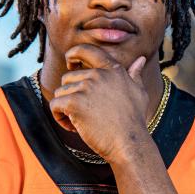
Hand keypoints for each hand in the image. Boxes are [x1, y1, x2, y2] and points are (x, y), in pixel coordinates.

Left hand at [49, 44, 151, 161]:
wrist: (129, 143)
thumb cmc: (135, 121)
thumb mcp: (139, 93)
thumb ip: (135, 74)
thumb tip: (140, 60)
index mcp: (112, 70)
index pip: (87, 50)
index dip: (73, 54)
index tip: (70, 63)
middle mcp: (98, 75)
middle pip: (69, 77)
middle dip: (71, 95)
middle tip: (83, 113)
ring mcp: (86, 87)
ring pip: (61, 93)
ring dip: (65, 108)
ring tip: (80, 122)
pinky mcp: (74, 102)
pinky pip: (55, 105)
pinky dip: (59, 117)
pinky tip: (72, 127)